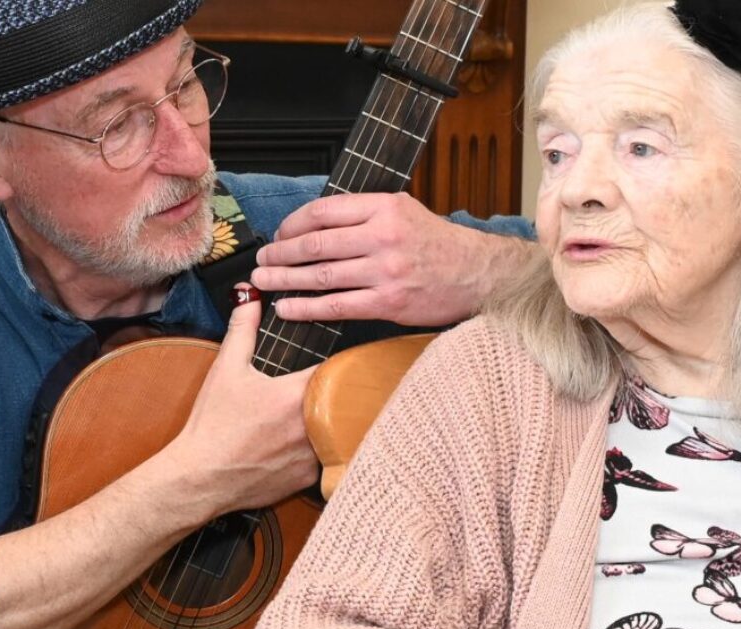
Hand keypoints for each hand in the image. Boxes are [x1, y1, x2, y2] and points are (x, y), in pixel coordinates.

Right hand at [166, 286, 318, 515]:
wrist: (200, 478)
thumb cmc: (212, 425)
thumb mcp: (226, 369)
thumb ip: (243, 329)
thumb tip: (248, 297)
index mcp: (297, 394)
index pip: (338, 371)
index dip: (341, 365)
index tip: (340, 364)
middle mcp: (312, 425)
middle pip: (344, 402)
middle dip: (338, 395)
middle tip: (332, 391)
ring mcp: (313, 455)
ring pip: (337, 432)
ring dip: (330, 424)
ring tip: (317, 419)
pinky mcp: (309, 479)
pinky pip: (324, 460)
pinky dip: (317, 452)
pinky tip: (300, 446)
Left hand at [251, 192, 532, 325]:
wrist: (477, 273)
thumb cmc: (437, 243)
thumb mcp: (404, 210)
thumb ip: (364, 213)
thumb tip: (316, 223)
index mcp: (384, 207)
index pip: (323, 212)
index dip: (292, 224)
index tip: (280, 233)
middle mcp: (383, 237)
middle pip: (315, 244)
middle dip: (280, 253)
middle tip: (262, 259)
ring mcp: (385, 271)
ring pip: (320, 276)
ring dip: (285, 280)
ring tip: (265, 282)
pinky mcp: (388, 302)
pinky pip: (337, 306)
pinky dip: (307, 308)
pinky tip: (287, 308)